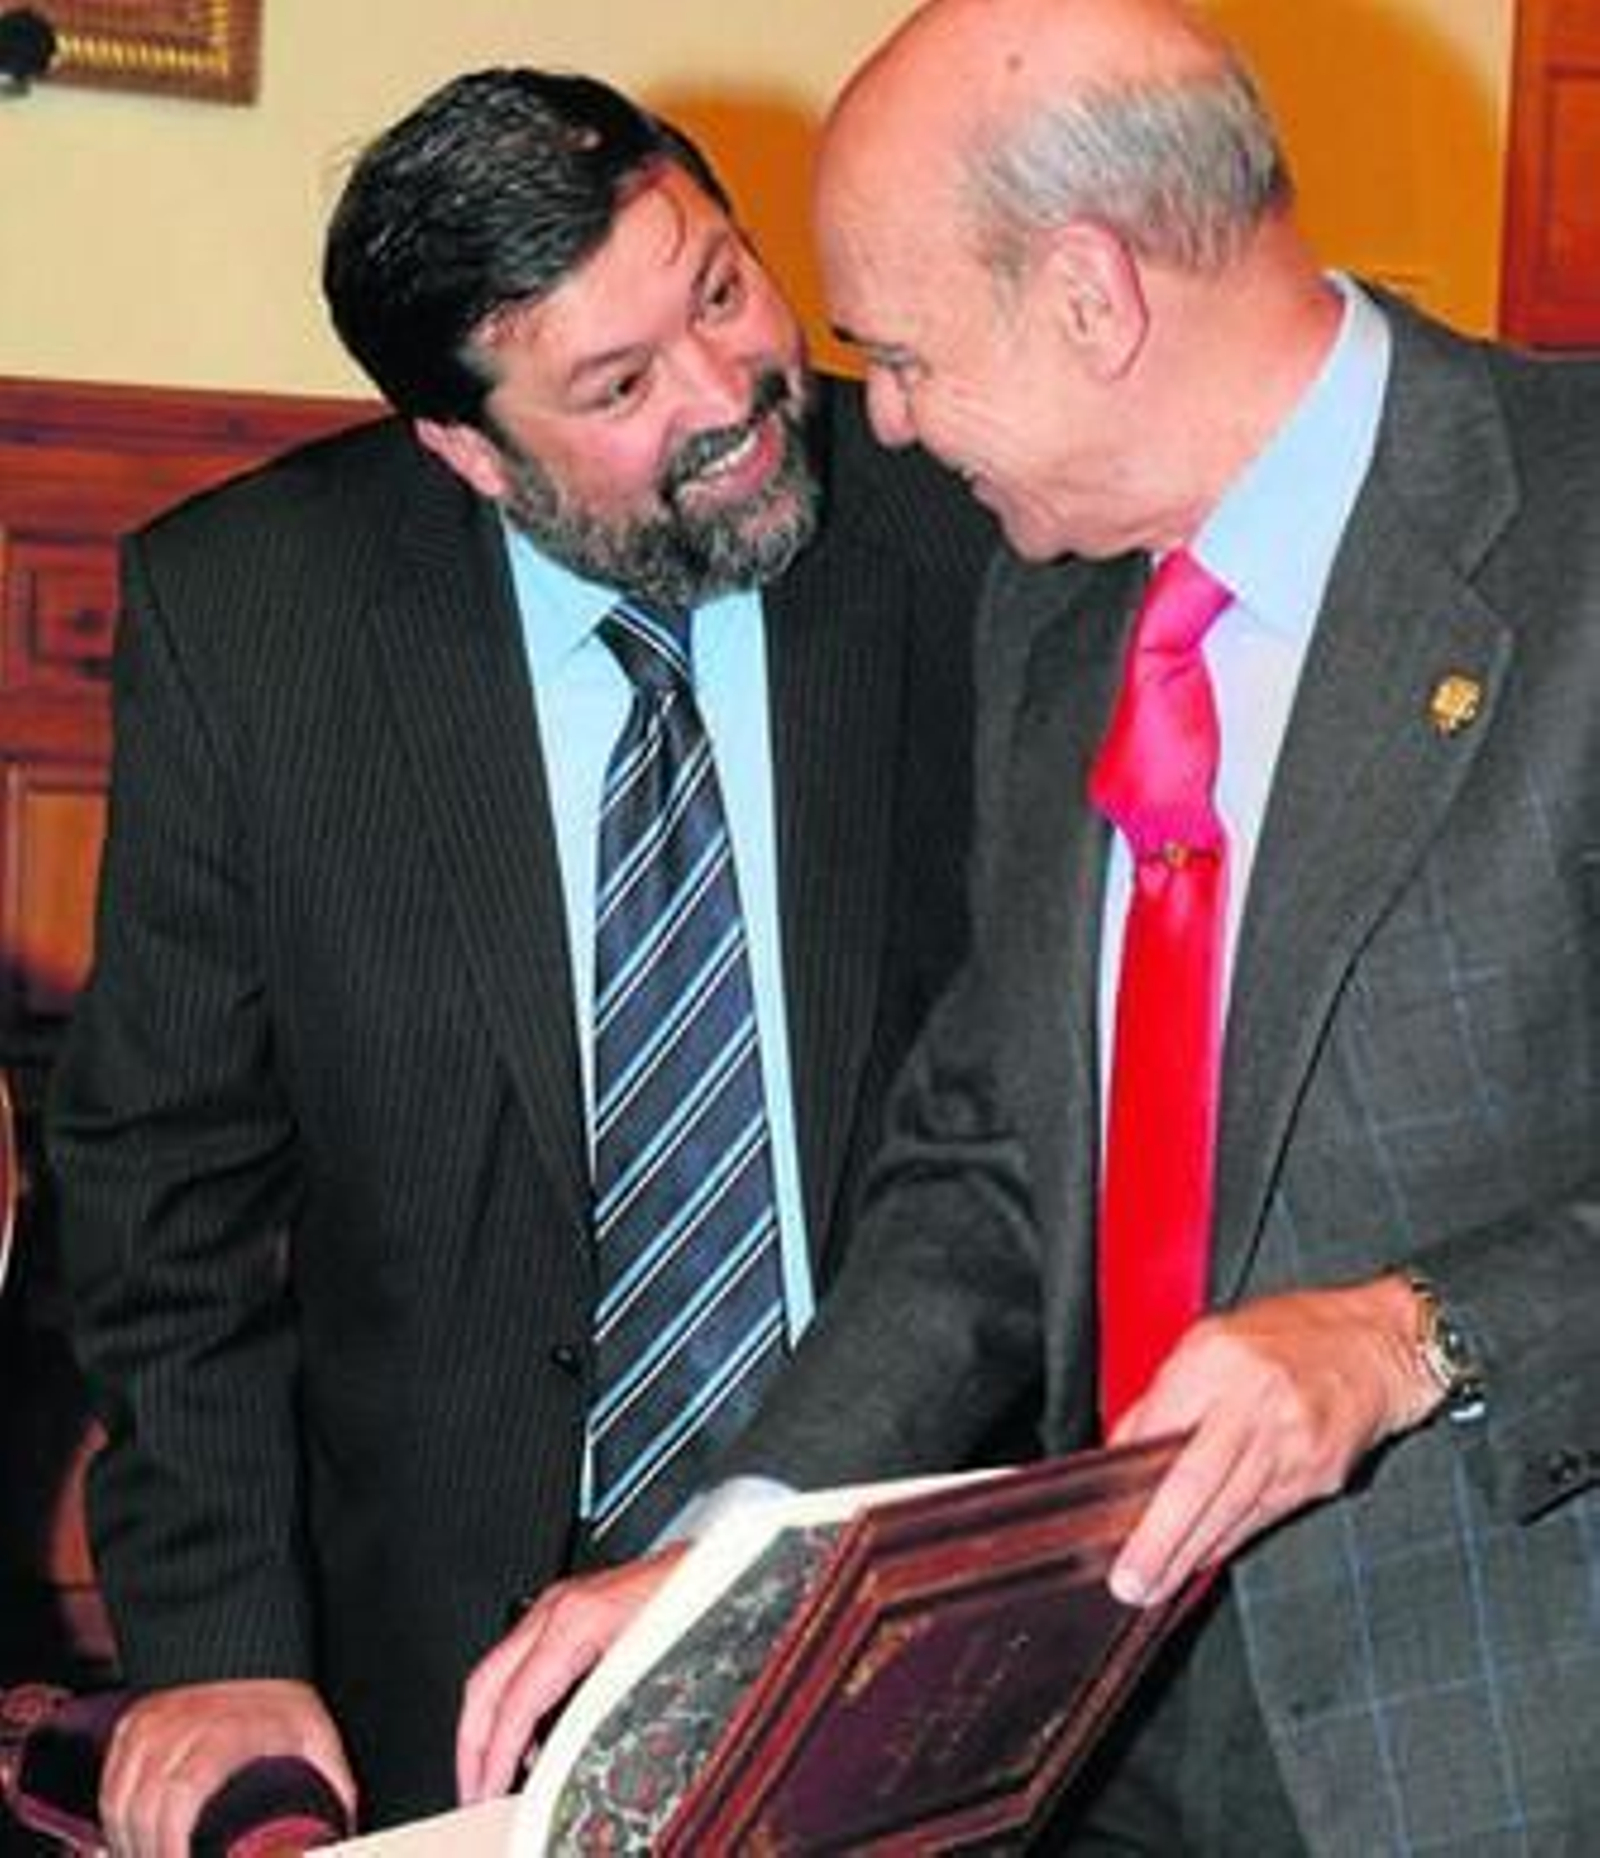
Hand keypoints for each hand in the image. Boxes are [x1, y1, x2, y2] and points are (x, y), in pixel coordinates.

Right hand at [100, 1678, 353, 1857]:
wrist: (250, 1645)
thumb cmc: (283, 1700)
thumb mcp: (316, 1736)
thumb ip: (329, 1786)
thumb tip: (333, 1838)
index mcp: (224, 1733)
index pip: (180, 1797)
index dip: (171, 1847)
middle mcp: (179, 1727)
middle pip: (144, 1810)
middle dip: (151, 1854)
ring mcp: (150, 1724)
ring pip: (120, 1803)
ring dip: (129, 1845)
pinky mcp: (132, 1726)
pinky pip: (110, 1785)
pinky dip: (114, 1822)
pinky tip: (132, 1843)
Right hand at [456, 1547, 683, 1803]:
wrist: (720, 1560)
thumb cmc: (698, 1601)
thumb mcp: (646, 1668)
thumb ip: (595, 1717)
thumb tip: (559, 1765)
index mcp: (573, 1622)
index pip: (513, 1701)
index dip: (494, 1756)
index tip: (485, 1794)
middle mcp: (558, 1607)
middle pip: (485, 1682)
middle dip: (471, 1744)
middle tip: (470, 1793)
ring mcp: (561, 1604)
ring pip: (497, 1670)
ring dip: (488, 1728)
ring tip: (493, 1778)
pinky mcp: (571, 1608)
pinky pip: (521, 1660)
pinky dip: (513, 1705)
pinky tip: (529, 1739)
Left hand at [1108, 1275, 1439, 1607]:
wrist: (1376, 1346)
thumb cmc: (1289, 1336)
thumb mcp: (1213, 1339)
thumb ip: (1167, 1393)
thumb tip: (1122, 1448)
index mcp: (1217, 1357)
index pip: (1160, 1425)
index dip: (1129, 1474)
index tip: (1103, 1512)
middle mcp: (1254, 1400)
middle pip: (1197, 1481)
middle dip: (1161, 1538)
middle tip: (1131, 1579)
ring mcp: (1291, 1441)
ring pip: (1230, 1510)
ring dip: (1189, 1554)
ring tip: (1155, 1586)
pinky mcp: (1317, 1473)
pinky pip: (1260, 1516)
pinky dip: (1226, 1541)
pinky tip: (1201, 1561)